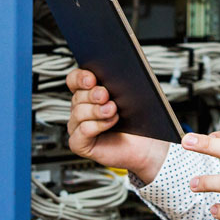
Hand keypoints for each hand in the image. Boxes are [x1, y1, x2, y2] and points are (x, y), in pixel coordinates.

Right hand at [66, 68, 169, 183]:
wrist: (145, 145)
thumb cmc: (137, 121)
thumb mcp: (129, 97)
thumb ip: (118, 85)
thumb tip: (113, 75)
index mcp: (88, 94)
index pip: (74, 80)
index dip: (80, 78)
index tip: (91, 79)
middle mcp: (80, 109)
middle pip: (77, 96)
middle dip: (92, 94)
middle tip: (105, 95)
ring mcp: (78, 127)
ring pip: (79, 113)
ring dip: (97, 110)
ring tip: (112, 110)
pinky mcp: (80, 143)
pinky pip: (82, 131)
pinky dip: (97, 125)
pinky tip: (110, 122)